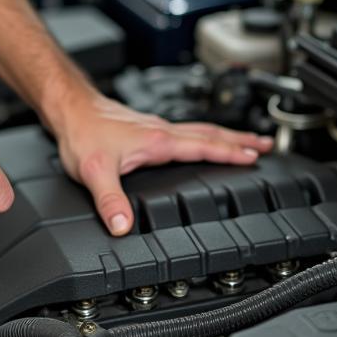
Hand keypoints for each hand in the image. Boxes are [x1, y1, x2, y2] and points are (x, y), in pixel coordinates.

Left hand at [52, 90, 274, 235]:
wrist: (68, 109)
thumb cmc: (81, 134)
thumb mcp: (94, 171)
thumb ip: (110, 201)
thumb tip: (123, 227)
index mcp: (159, 141)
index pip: (205, 146)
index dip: (231, 153)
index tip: (255, 157)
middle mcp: (162, 132)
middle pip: (211, 134)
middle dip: (241, 141)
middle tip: (267, 144)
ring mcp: (155, 128)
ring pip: (200, 131)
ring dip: (226, 137)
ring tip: (247, 142)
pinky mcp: (146, 129)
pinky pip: (186, 132)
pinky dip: (205, 137)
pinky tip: (202, 142)